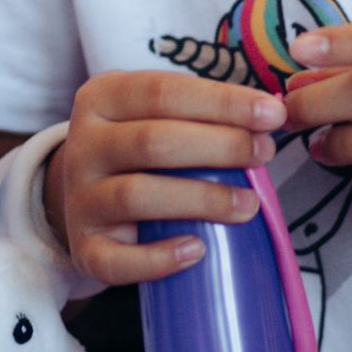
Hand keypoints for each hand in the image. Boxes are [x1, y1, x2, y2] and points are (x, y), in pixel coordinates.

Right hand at [48, 69, 284, 285]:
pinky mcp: (83, 247)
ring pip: (137, 196)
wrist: (82, 194)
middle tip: (264, 154)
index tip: (272, 114)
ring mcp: (80, 198)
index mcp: (102, 98)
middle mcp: (84, 145)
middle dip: (220, 146)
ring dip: (201, 199)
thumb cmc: (138, 146)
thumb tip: (269, 117)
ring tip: (248, 205)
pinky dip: (157, 259)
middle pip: (153, 141)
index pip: (164, 92)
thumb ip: (200, 112)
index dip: (223, 102)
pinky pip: (114, 260)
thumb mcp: (155, 113)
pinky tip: (197, 250)